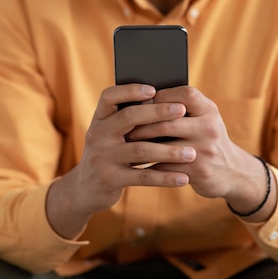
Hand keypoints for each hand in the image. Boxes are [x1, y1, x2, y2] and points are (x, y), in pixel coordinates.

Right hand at [46, 84, 195, 238]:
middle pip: (129, 117)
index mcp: (99, 119)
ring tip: (192, 153)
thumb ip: (130, 121)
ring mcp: (102, 157)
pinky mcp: (110, 179)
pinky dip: (165, 177)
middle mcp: (97, 135)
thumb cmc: (110, 155)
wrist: (85, 189)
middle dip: (158, 112)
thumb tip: (167, 103)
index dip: (130, 90)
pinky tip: (183, 178)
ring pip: (140, 149)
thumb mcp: (111, 135)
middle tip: (182, 110)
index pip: (109, 96)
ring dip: (169, 151)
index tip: (154, 89)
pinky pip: (142, 177)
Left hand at [126, 87, 272, 215]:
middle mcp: (209, 128)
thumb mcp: (204, 119)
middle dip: (142, 123)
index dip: (161, 96)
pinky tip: (136, 161)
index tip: (142, 100)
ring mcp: (204, 151)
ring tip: (126, 142)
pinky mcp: (197, 172)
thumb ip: (181, 108)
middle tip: (123, 125)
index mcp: (209, 110)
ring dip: (141, 145)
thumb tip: (142, 99)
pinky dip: (148, 164)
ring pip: (163, 146)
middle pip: (168, 121)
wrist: (232, 172)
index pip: (184, 95)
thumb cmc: (206, 139)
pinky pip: (165, 166)